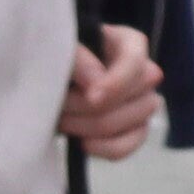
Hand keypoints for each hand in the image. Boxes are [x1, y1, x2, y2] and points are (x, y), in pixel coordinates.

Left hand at [61, 23, 161, 162]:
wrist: (50, 81)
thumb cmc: (57, 57)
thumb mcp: (62, 49)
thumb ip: (79, 60)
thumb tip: (98, 84)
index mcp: (130, 44)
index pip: (135, 63)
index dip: (116, 83)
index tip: (91, 97)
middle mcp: (144, 74)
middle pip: (132, 98)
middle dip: (89, 107)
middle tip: (59, 104)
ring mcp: (143, 104)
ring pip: (128, 124)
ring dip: (89, 127)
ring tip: (62, 119)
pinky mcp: (134, 131)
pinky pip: (128, 147)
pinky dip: (104, 149)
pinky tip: (81, 142)